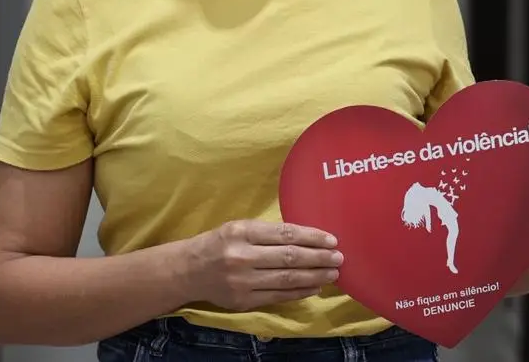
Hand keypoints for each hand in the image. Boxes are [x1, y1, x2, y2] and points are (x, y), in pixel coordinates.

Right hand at [186, 220, 342, 310]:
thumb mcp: (238, 227)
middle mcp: (243, 256)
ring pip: (287, 278)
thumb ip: (267, 232)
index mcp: (242, 232)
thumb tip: (306, 237)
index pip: (285, 234)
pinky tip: (315, 287)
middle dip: (318, 258)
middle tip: (339, 257)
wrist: (189, 270)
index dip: (311, 237)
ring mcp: (243, 281)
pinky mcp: (244, 301)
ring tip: (333, 273)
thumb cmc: (219, 243)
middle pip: (289, 257)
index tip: (331, 240)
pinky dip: (300, 291)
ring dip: (314, 276)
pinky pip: (278, 296)